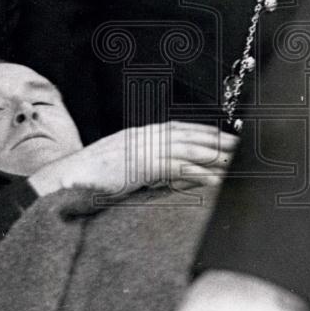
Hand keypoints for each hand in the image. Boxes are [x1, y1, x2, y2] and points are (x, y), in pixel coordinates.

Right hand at [28, 121, 236, 199]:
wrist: (64, 179)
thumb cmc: (88, 179)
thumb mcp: (119, 167)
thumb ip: (141, 166)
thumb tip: (162, 174)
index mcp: (139, 135)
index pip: (180, 129)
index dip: (205, 132)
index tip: (226, 138)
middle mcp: (144, 137)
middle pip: (189, 136)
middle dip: (218, 140)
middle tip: (244, 147)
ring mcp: (143, 149)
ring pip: (188, 149)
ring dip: (215, 156)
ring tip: (238, 163)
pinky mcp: (141, 165)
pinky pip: (176, 168)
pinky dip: (197, 173)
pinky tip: (214, 181)